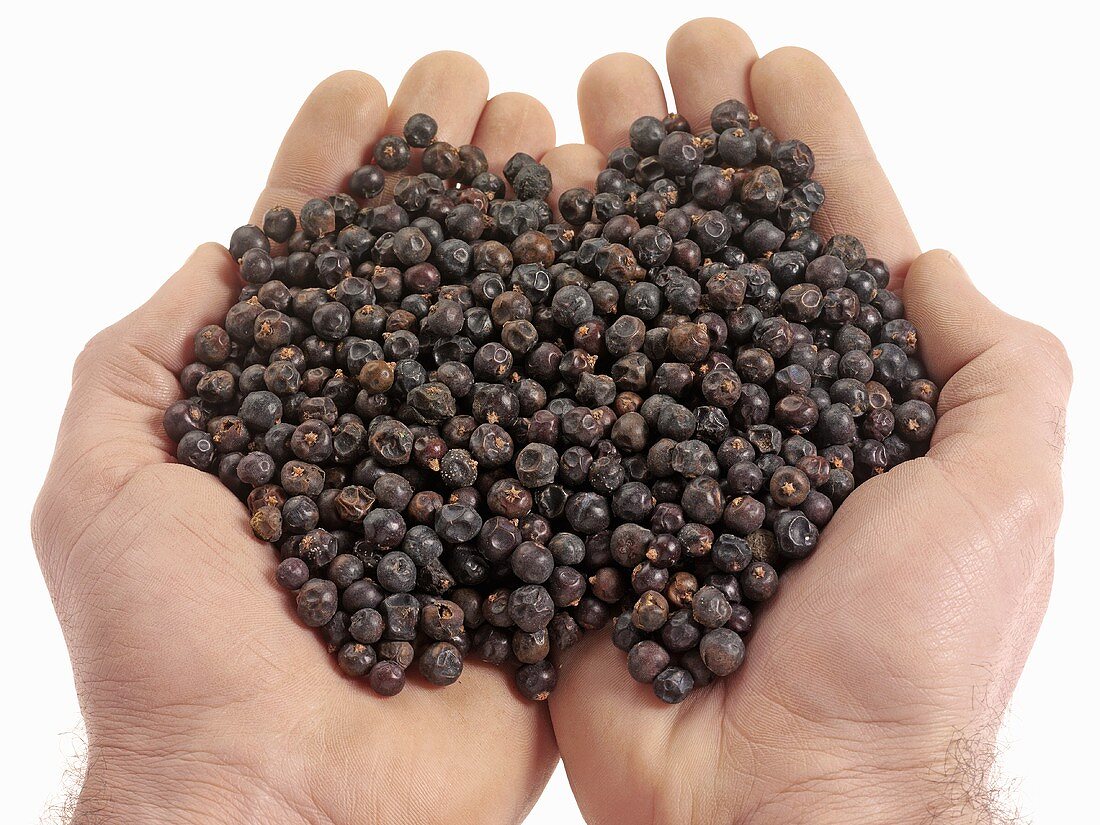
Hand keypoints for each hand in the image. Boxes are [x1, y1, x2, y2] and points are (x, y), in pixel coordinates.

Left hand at [32, 55, 560, 824]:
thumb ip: (146, 355)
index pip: (320, 262)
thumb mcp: (108, 479)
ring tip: (569, 143)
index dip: (342, 169)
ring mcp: (473, 486)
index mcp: (290, 410)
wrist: (282, 806)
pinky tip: (636, 272)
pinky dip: (613, 359)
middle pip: (433, 281)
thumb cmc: (174, 653)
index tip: (372, 90)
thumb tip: (223, 254)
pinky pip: (590, 445)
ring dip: (540, 237)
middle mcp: (389, 433)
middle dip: (456, 179)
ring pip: (516, 337)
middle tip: (490, 93)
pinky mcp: (543, 550)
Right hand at [543, 18, 1070, 823]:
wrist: (774, 800)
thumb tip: (924, 264)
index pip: (830, 241)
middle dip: (681, 150)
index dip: (801, 146)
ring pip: (620, 300)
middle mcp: (749, 415)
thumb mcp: (999, 496)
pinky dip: (525, 309)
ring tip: (559, 114)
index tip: (767, 62)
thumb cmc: (901, 658)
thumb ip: (993, 367)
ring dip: (595, 203)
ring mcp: (657, 453)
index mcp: (853, 402)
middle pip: (711, 252)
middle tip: (643, 64)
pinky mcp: (583, 499)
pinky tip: (498, 232)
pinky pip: (547, 388)